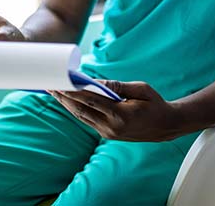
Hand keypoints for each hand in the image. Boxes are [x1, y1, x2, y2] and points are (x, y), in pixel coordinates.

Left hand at [49, 80, 186, 141]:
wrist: (166, 126)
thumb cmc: (155, 104)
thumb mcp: (141, 89)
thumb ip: (117, 86)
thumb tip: (96, 81)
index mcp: (120, 115)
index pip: (90, 101)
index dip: (72, 91)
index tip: (59, 82)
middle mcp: (111, 127)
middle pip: (80, 110)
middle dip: (63, 97)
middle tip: (49, 85)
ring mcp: (108, 133)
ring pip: (81, 116)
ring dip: (66, 104)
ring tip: (53, 92)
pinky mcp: (107, 134)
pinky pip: (87, 120)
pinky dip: (76, 109)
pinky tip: (68, 101)